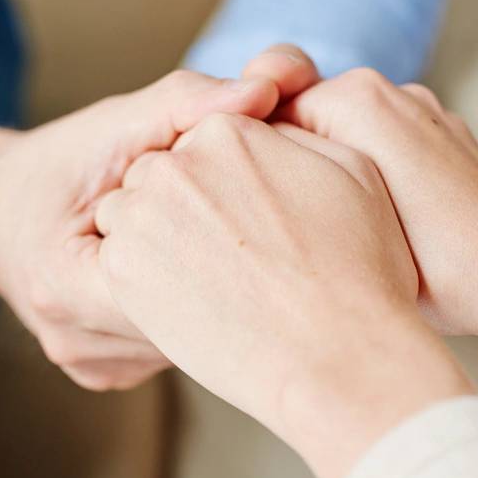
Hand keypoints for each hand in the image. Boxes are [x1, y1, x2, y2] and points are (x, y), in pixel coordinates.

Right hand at [0, 48, 316, 390]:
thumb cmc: (61, 165)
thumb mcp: (116, 123)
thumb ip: (187, 104)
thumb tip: (269, 88)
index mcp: (62, 283)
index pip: (176, 281)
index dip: (228, 241)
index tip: (267, 209)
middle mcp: (74, 340)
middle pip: (191, 324)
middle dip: (230, 274)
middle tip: (265, 231)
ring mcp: (91, 366)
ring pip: (189, 344)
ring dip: (216, 298)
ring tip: (227, 252)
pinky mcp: (106, 376)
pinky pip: (172, 350)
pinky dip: (193, 314)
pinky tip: (198, 280)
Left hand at [96, 114, 471, 477]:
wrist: (333, 354)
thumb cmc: (358, 270)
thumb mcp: (352, 171)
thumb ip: (294, 136)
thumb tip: (264, 122)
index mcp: (229, 131)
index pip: (202, 144)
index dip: (223, 186)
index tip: (244, 222)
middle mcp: (177, 163)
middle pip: (160, 175)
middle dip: (183, 207)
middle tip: (226, 255)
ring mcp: (143, 215)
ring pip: (130, 215)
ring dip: (155, 239)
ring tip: (208, 280)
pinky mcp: (121, 268)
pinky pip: (118, 261)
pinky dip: (143, 278)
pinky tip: (189, 302)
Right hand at [279, 69, 477, 369]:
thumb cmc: (432, 265)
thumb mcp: (340, 216)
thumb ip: (294, 172)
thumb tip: (263, 165)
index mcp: (359, 99)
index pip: (274, 111)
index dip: (260, 160)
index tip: (261, 207)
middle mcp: (395, 91)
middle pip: (311, 118)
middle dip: (297, 161)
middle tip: (291, 218)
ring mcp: (426, 111)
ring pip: (348, 132)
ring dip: (334, 168)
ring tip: (333, 221)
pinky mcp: (447, 136)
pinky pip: (388, 143)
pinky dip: (372, 171)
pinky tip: (375, 216)